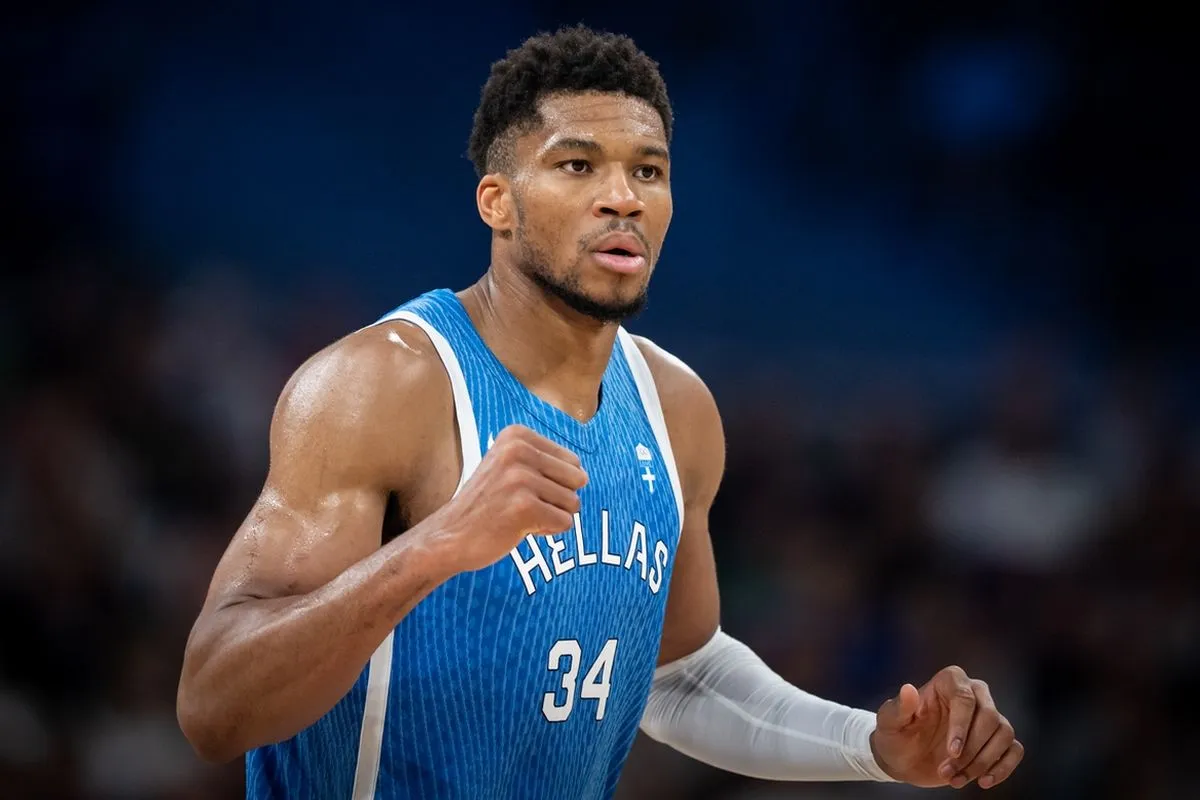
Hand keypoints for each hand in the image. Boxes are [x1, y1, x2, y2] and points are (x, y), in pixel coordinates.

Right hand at [427, 425, 587, 574]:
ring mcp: (521, 478)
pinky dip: (547, 531)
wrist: (450, 535)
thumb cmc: (487, 503)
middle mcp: (519, 450)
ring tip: (520, 516)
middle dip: (558, 499)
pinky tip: (520, 529)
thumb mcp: (508, 465)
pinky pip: (565, 523)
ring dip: (552, 516)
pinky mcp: (524, 507)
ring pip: (573, 503)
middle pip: (577, 479)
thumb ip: (544, 461)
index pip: (572, 460)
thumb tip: (584, 474)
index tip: (522, 489)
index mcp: (517, 435)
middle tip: (523, 505)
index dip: (555, 482)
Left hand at [870, 666, 1023, 789]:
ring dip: (982, 762)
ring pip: (1004, 734)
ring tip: (955, 779)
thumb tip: (908, 689)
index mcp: (949, 682)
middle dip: (971, 750)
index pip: (965, 698)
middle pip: (990, 717)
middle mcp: (973, 693)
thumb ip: (898, 707)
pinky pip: (1014, 749)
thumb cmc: (896, 735)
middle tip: (946, 771)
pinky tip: (983, 781)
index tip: (952, 752)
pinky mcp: (995, 740)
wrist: (904, 759)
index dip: (962, 727)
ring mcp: (987, 717)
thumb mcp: (889, 722)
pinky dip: (1003, 767)